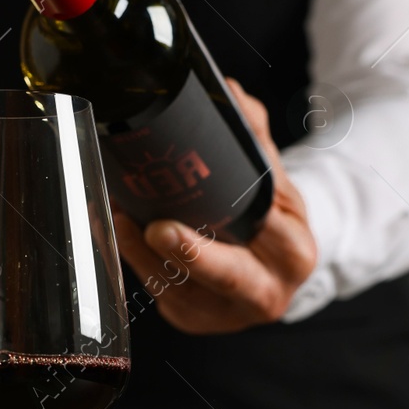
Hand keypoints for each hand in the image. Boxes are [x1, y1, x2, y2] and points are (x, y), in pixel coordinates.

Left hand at [114, 78, 317, 333]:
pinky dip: (133, 259)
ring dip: (141, 250)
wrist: (272, 267)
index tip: (211, 200)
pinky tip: (113, 229)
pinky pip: (156, 290)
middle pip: (226, 276)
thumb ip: (253, 133)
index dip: (244, 219)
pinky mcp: (190, 319)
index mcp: (295, 253)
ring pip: (179, 287)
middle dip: (188, 254)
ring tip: (116, 212)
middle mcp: (266, 293)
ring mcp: (225, 314)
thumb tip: (227, 89)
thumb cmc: (270, 217)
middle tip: (154, 227)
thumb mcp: (273, 176)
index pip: (270, 235)